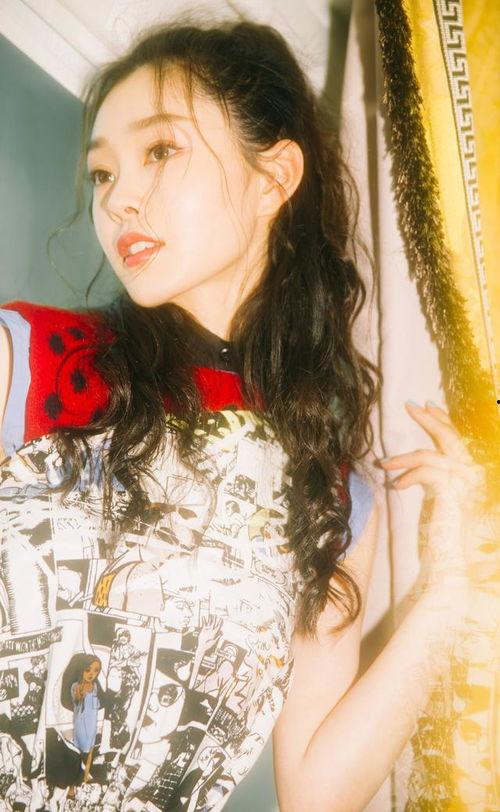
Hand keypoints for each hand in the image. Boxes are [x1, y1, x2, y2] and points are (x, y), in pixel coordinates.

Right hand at [197, 615, 222, 651]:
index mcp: (215, 632)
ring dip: (209, 619)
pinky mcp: (203, 630)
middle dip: (215, 619)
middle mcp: (211, 630)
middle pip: (214, 623)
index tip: (221, 619)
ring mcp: (207, 630)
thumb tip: (222, 632)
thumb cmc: (208, 645)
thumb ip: (218, 636)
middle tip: (215, 615)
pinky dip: (203, 620)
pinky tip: (203, 617)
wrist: (202, 646)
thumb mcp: (214, 641)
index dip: (220, 623)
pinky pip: (204, 624)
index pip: (218, 626)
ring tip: (210, 614)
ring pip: (209, 623)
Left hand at [379, 401, 486, 585]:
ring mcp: (465, 484)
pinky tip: (397, 485)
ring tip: (385, 464)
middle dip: (428, 420)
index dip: (443, 420)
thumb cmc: (443, 534)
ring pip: (430, 455)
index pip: (458, 439)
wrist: (452, 562)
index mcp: (472, 474)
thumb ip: (436, 476)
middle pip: (450, 437)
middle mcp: (473, 476)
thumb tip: (418, 458)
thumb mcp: (440, 497)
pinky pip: (426, 472)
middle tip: (409, 405)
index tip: (426, 406)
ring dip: (403, 458)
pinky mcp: (452, 493)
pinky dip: (408, 475)